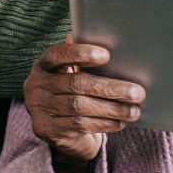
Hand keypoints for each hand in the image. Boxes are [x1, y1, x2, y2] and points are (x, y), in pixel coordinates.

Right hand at [23, 35, 145, 165]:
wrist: (58, 131)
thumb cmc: (71, 95)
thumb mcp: (72, 75)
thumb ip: (83, 60)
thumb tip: (109, 40)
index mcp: (42, 65)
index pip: (57, 54)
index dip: (80, 53)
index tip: (106, 55)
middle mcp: (35, 85)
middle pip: (75, 83)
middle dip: (109, 88)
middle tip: (136, 92)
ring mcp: (39, 109)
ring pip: (80, 107)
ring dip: (112, 109)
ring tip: (134, 110)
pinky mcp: (48, 130)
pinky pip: (80, 125)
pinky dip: (104, 124)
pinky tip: (120, 122)